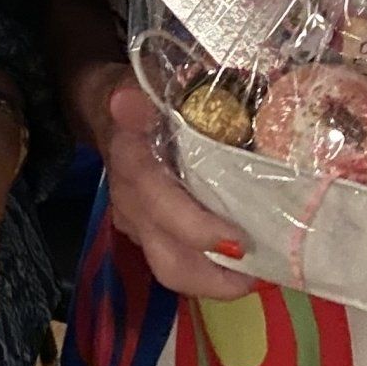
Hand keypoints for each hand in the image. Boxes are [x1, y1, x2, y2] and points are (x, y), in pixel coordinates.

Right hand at [93, 66, 254, 300]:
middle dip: (214, 278)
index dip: (197, 229)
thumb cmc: (140, 95)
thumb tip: (127, 101)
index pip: (159, 207)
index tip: (239, 240)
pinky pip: (179, 260)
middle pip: (168, 260)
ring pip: (173, 269)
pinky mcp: (148, 234)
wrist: (107, 107)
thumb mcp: (141, 84)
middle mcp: (132, 205)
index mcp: (133, 166)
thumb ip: (137, 96)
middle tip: (258, 274)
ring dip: (216, 281)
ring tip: (259, 274)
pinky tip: (244, 261)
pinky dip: (211, 268)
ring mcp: (138, 224)